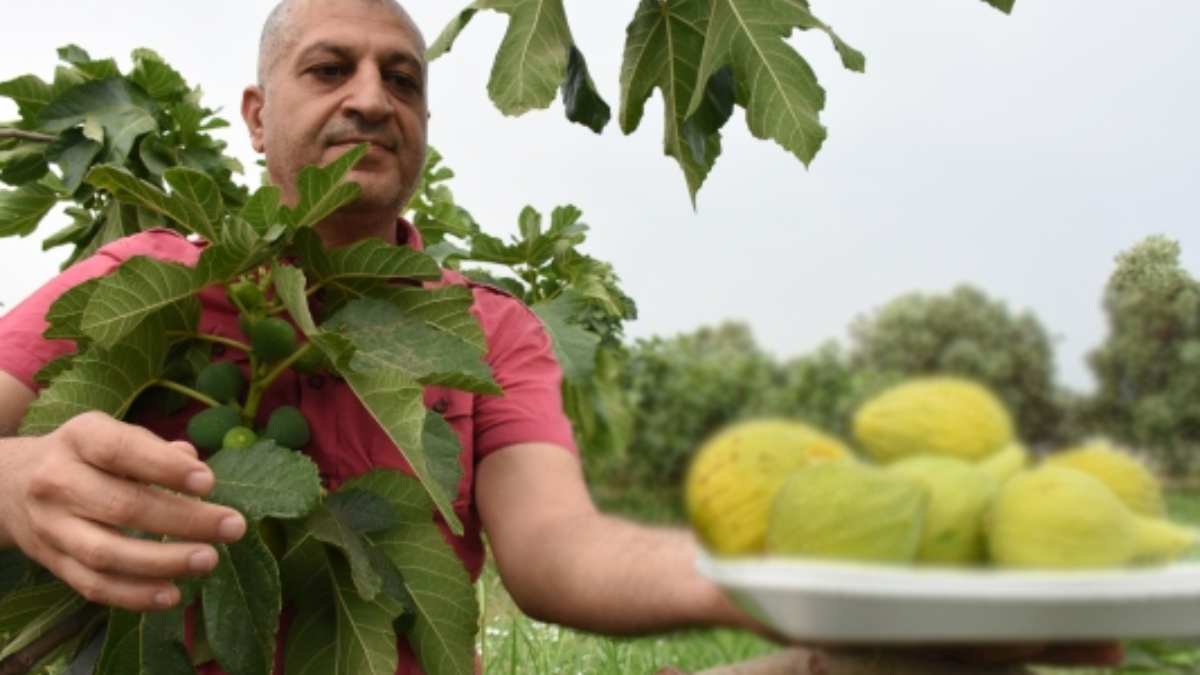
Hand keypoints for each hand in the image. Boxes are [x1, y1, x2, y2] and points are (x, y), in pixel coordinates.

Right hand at [0, 411, 246, 611]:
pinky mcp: (51, 563)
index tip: (209, 482)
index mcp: (79, 439)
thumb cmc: (86, 456)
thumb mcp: (112, 435)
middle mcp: (58, 481)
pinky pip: (93, 587)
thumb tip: (193, 460)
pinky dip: (134, 595)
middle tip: (233, 527)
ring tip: (209, 560)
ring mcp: (51, 527)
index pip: (120, 450)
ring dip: (163, 562)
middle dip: (184, 520)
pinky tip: (172, 595)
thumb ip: (154, 448)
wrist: (12, 483)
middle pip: (122, 506)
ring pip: (107, 553)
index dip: (165, 467)